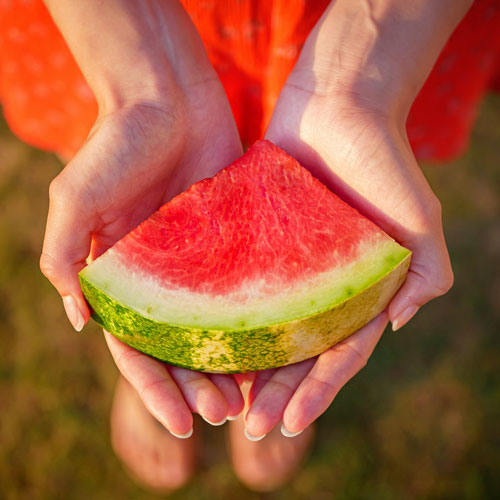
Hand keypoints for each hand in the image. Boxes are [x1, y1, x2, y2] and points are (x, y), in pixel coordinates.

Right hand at [40, 0, 243, 434]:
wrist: (166, 96)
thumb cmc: (115, 143)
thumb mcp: (77, 201)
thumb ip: (68, 258)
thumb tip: (81, 321)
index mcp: (122, 279)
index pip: (137, 349)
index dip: (156, 389)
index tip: (183, 425)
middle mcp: (162, 278)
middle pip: (180, 347)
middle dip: (198, 385)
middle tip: (226, 414)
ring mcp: (200, 262)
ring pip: (217, 327)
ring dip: (232, 364)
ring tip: (253, 397)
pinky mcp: (233, 240)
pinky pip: (247, 289)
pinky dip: (258, 321)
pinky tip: (278, 347)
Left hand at [243, 0, 469, 436]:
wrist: (338, 106)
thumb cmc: (383, 162)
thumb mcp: (419, 221)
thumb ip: (424, 274)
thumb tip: (397, 325)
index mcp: (357, 290)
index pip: (338, 352)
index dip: (317, 390)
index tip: (290, 423)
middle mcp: (318, 285)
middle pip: (295, 350)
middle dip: (277, 391)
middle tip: (250, 427)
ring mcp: (283, 266)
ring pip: (262, 326)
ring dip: (246, 366)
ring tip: (221, 401)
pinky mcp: (253, 241)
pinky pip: (234, 284)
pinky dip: (221, 316)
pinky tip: (200, 343)